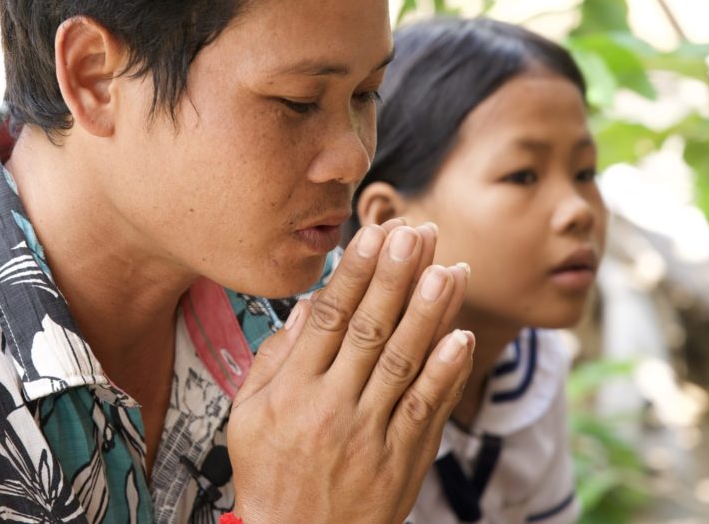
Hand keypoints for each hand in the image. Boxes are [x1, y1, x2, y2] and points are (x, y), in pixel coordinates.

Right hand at [228, 220, 473, 523]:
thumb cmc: (269, 475)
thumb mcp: (247, 416)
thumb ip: (273, 359)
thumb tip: (305, 309)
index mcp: (293, 391)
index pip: (329, 319)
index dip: (354, 273)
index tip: (374, 234)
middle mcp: (331, 407)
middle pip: (370, 331)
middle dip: (395, 277)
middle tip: (416, 233)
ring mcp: (370, 434)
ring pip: (404, 363)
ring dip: (429, 314)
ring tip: (448, 270)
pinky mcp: (402, 460)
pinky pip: (427, 410)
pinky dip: (446, 373)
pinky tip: (462, 337)